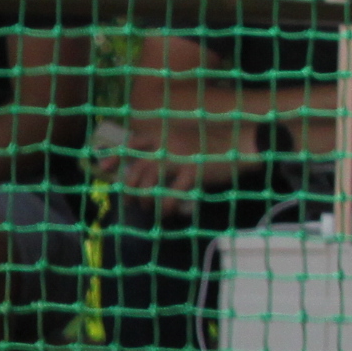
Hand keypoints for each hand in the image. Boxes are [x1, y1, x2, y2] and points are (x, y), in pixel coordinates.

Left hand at [100, 112, 265, 204]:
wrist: (247, 143)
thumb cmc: (223, 145)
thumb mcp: (193, 142)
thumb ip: (175, 150)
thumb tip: (157, 170)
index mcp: (166, 135)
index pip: (133, 143)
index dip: (116, 156)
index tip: (104, 169)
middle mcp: (167, 145)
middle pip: (136, 170)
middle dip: (129, 190)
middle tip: (132, 202)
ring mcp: (179, 158)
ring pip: (148, 184)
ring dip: (145, 202)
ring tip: (150, 211)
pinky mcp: (192, 172)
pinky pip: (170, 195)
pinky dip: (166, 209)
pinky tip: (170, 215)